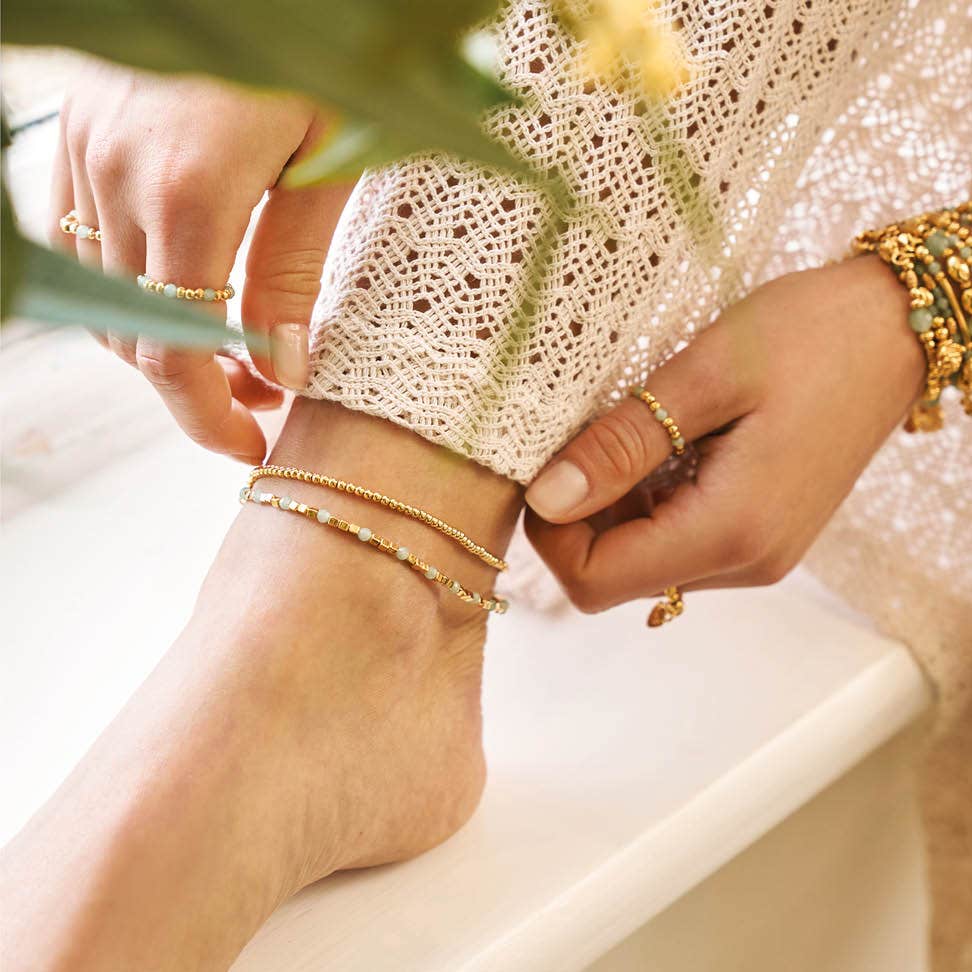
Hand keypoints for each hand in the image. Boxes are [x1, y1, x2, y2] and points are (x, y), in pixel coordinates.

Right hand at [51, 60, 352, 462]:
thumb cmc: (315, 53)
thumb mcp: (327, 164)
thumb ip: (293, 270)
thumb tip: (283, 368)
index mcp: (190, 193)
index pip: (176, 351)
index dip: (207, 416)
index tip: (247, 444)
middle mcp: (118, 176)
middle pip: (136, 337)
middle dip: (196, 388)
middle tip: (260, 396)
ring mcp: (85, 151)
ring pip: (102, 298)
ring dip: (160, 342)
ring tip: (229, 350)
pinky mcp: (75, 132)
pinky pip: (78, 243)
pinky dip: (122, 290)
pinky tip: (176, 293)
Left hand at [524, 256, 923, 611]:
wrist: (898, 328)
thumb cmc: (811, 335)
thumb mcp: (702, 377)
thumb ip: (621, 446)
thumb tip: (547, 499)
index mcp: (730, 531)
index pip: (596, 582)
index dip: (552, 534)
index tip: (546, 467)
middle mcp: (745, 561)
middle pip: (616, 577)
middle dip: (579, 519)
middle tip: (582, 439)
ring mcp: (757, 552)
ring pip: (645, 561)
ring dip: (614, 509)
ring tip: (627, 432)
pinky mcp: (761, 532)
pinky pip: (679, 540)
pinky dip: (648, 503)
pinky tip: (658, 444)